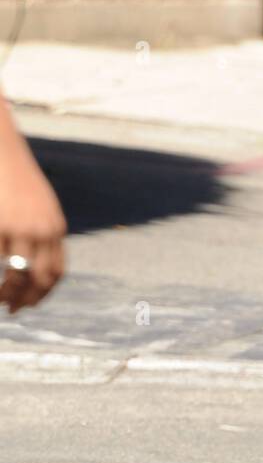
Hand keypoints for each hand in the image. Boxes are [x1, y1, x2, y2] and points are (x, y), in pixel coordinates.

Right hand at [0, 130, 66, 312]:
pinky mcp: (0, 226)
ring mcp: (20, 228)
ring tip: (0, 301)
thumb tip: (34, 258)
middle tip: (12, 310)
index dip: (44, 292)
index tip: (32, 303)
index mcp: (56, 227)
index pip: (57, 271)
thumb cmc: (18, 180)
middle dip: (27, 299)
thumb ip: (42, 230)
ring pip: (17, 275)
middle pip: (40, 278)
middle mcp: (43, 230)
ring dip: (8, 294)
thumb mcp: (39, 206)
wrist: (3, 151)